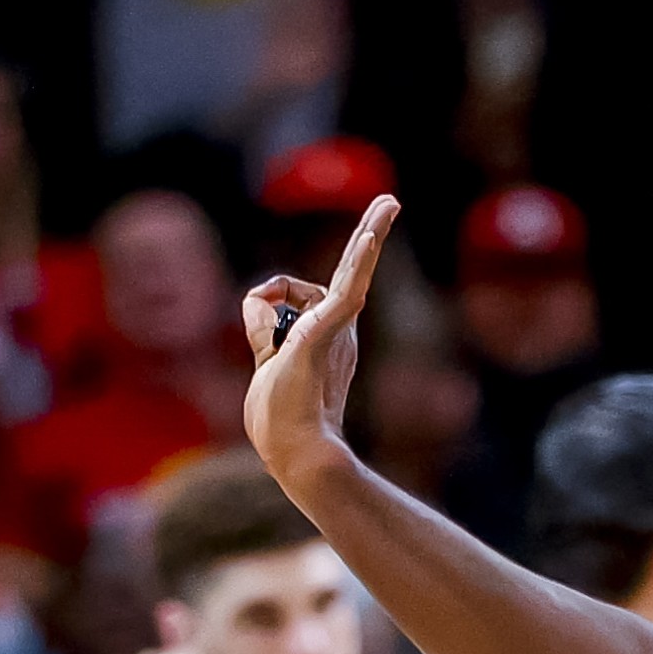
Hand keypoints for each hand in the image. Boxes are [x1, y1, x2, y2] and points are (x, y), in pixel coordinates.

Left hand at [242, 195, 397, 483]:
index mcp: (329, 338)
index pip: (319, 295)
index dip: (303, 285)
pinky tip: (377, 228)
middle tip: (390, 201)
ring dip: (282, 308)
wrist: (297, 452)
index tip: (295, 290)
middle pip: (344, 272)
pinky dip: (364, 257)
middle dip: (369, 234)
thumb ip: (262, 323)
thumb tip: (266, 291)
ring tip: (279, 358)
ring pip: (302, 287)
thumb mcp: (264, 359)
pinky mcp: (330, 327)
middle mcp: (341, 329)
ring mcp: (338, 327)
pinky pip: (347, 286)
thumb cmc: (280, 420)